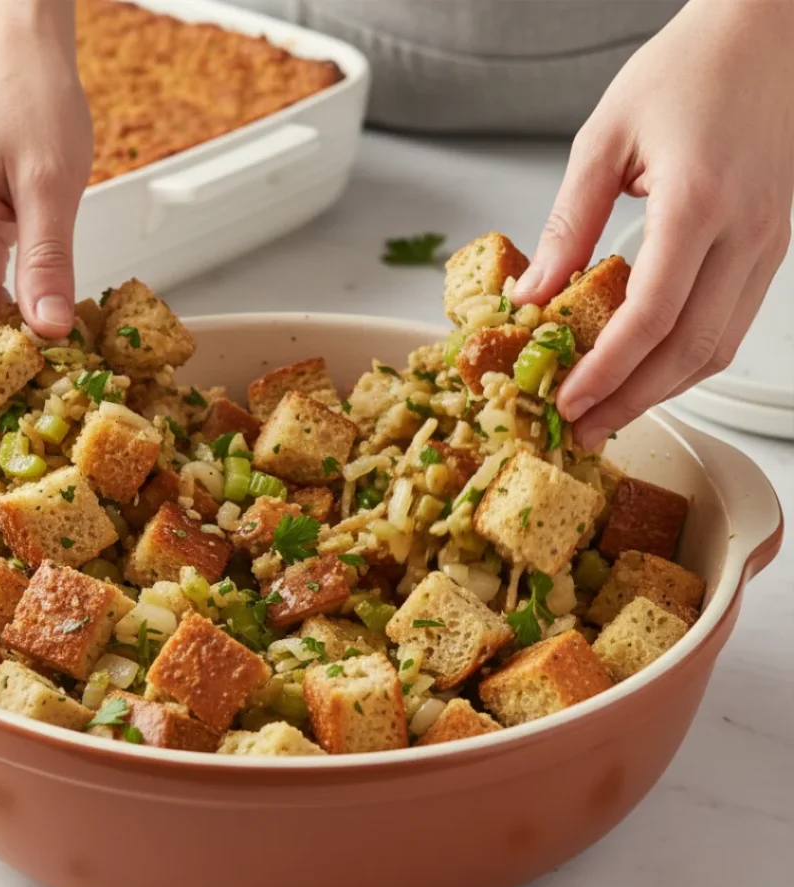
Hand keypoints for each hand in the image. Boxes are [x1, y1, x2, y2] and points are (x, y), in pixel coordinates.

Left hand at [512, 0, 793, 448]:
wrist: (768, 30)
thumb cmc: (689, 67)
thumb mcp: (604, 140)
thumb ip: (567, 225)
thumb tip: (533, 295)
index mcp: (698, 202)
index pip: (652, 316)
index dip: (608, 372)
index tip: (569, 402)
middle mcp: (745, 231)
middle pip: (690, 349)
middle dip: (633, 401)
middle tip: (585, 430)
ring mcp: (766, 242)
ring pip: (719, 346)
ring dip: (662, 390)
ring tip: (611, 412)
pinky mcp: (770, 245)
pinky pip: (732, 323)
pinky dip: (688, 359)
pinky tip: (649, 371)